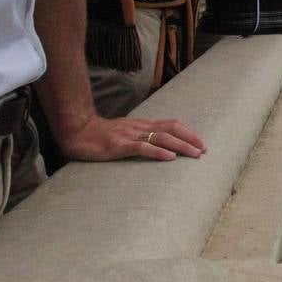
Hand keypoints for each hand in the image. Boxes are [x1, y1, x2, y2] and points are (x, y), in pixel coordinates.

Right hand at [56, 112, 205, 161]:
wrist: (77, 131)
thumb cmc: (101, 135)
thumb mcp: (126, 132)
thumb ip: (141, 135)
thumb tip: (160, 145)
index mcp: (142, 124)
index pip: (171, 124)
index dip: (188, 132)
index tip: (201, 142)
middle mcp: (139, 127)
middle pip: (171, 129)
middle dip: (190, 139)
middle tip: (204, 150)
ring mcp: (129, 135)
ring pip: (161, 137)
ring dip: (180, 146)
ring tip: (194, 154)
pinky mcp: (119, 145)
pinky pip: (142, 147)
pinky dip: (158, 152)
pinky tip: (169, 158)